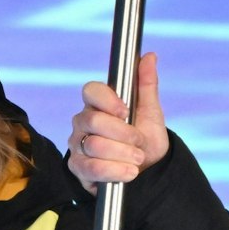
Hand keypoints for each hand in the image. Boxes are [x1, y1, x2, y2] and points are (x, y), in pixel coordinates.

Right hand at [68, 51, 168, 192]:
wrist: (147, 172)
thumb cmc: (145, 138)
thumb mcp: (151, 112)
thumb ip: (147, 85)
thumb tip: (150, 56)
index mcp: (98, 104)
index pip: (91, 91)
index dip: (107, 100)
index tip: (126, 111)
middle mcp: (83, 122)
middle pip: (93, 121)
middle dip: (122, 134)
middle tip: (139, 142)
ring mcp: (77, 144)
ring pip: (94, 145)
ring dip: (122, 154)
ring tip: (138, 160)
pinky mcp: (77, 167)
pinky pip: (90, 168)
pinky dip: (114, 171)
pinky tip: (129, 173)